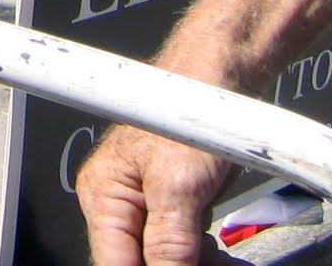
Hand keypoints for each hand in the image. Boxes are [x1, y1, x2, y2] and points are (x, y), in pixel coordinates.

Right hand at [76, 125, 235, 265]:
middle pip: (141, 262)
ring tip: (227, 263)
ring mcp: (149, 206)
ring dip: (199, 265)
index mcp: (104, 195)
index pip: (113, 263)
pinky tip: (226, 258)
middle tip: (211, 265)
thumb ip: (168, 242)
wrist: (221, 83)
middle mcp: (120, 203)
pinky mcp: (176, 206)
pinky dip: (207, 257)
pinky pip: (186, 247)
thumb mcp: (178, 185)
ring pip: (168, 259)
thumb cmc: (189, 110)